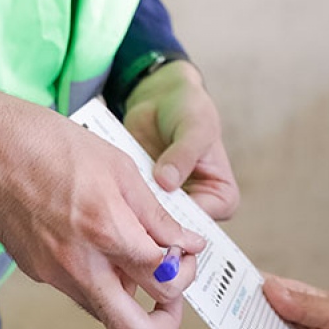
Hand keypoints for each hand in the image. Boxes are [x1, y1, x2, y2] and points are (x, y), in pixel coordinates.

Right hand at [0, 75, 205, 328]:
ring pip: (106, 315)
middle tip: (172, 288)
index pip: (164, 279)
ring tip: (141, 258)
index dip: (186, 266)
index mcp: (106, 230)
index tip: (188, 249)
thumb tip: (188, 243)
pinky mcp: (37, 272)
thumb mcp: (118, 166)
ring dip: (133, 299)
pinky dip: (103, 281)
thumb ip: (155, 215)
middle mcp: (80, 265)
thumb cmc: (49, 143)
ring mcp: (55, 274)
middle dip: (166, 320)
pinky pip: (81, 292)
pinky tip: (103, 243)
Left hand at [122, 60, 240, 220]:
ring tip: (115, 206)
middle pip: (176, 230)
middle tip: (128, 216)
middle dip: (153, 226)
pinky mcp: (145, 196)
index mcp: (221, 196)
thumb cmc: (189, 110)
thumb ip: (183, 154)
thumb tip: (167, 182)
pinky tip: (107, 197)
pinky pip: (133, 208)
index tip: (155, 221)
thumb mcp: (194, 128)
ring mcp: (169, 203)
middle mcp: (197, 206)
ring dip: (134, 216)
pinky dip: (121, 203)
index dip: (180, 227)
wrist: (161, 98)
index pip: (203, 225)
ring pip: (152, 222)